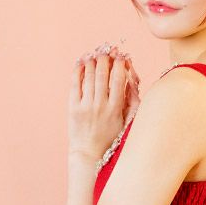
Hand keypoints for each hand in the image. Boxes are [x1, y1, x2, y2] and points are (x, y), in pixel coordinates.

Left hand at [67, 43, 139, 159]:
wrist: (89, 154)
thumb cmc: (110, 139)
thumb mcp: (127, 123)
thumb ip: (131, 103)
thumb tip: (131, 82)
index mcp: (116, 109)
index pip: (119, 79)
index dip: (120, 64)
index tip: (121, 56)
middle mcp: (100, 106)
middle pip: (103, 74)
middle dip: (106, 59)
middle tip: (108, 50)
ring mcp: (86, 106)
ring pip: (89, 77)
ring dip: (92, 62)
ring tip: (95, 53)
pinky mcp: (73, 108)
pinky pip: (75, 84)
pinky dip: (77, 71)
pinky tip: (81, 62)